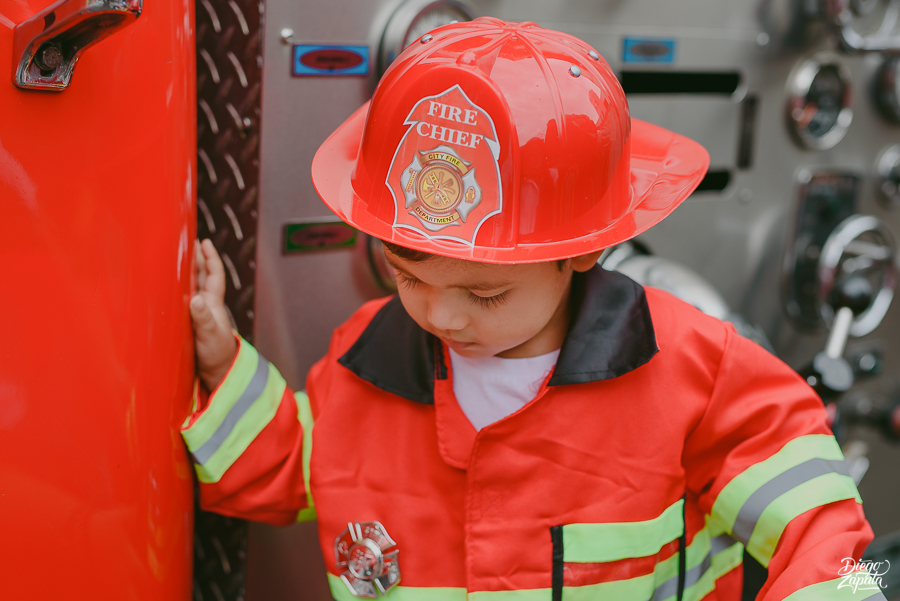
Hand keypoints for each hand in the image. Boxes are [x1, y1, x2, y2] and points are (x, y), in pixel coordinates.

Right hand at [191, 239, 238, 391]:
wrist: (217, 373)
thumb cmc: (216, 354)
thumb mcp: (209, 335)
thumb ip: (203, 319)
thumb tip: (196, 300)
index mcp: (213, 303)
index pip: (214, 274)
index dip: (210, 257)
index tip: (204, 242)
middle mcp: (206, 305)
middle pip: (202, 275)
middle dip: (196, 258)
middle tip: (187, 242)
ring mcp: (198, 313)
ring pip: (193, 286)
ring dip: (187, 271)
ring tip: (177, 258)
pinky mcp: (189, 322)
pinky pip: (183, 300)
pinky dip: (178, 290)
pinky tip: (169, 286)